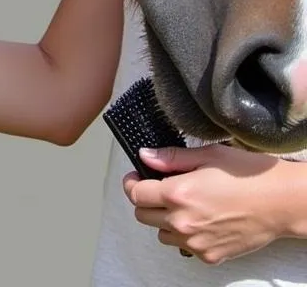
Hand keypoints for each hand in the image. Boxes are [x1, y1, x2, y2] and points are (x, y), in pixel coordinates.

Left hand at [123, 143, 303, 265]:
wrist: (280, 203)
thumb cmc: (247, 176)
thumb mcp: (207, 156)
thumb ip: (171, 158)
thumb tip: (145, 155)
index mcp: (177, 193)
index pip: (135, 193)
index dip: (133, 182)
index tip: (137, 176)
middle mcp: (182, 221)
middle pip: (142, 215)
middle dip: (147, 200)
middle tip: (161, 189)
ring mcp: (196, 242)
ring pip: (161, 233)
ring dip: (164, 220)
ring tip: (184, 206)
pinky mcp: (210, 256)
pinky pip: (184, 247)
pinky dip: (186, 236)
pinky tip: (201, 220)